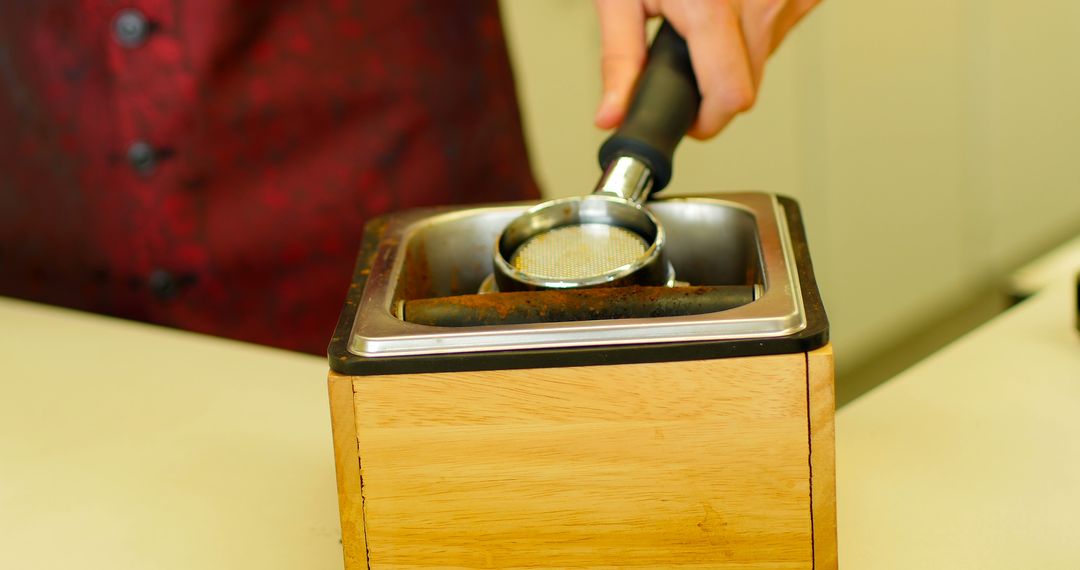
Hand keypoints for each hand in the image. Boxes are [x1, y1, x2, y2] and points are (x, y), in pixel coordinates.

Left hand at [594, 0, 819, 138]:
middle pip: (747, 86)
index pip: (731, 98)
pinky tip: (730, 0)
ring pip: (765, 58)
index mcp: (712, 8)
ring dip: (734, 54)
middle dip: (712, 86)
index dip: (706, 120)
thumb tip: (612, 116)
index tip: (689, 118)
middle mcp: (762, 0)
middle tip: (682, 55)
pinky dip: (754, 25)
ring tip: (703, 12)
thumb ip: (619, 60)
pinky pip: (780, 27)